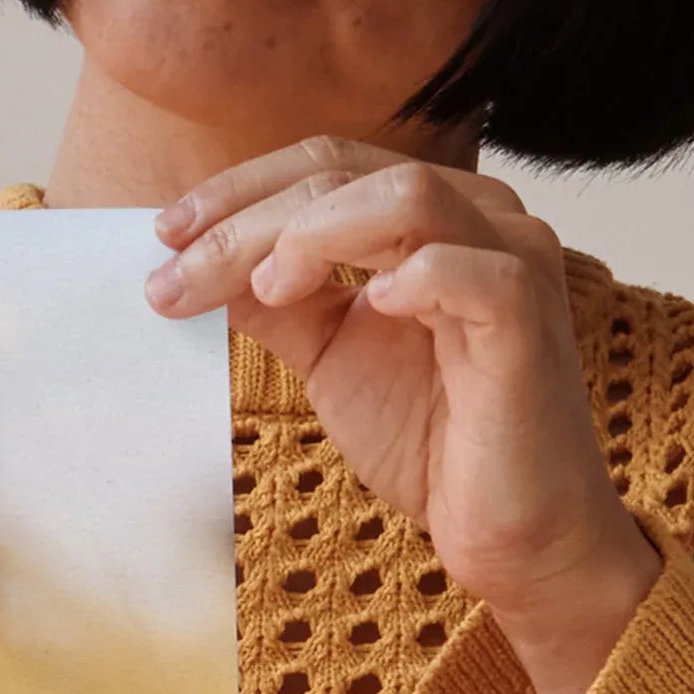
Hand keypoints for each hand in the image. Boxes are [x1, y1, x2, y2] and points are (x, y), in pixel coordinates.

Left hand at [144, 140, 662, 693]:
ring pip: (407, 196)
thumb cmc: (429, 436)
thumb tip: (194, 264)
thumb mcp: (327, 354)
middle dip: (247, 221)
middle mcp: (479, 218)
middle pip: (348, 174)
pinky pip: (473, 271)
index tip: (165, 236)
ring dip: (313, 232)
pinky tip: (366, 307)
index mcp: (431, 215)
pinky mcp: (528, 321)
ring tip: (267, 289)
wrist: (503, 529)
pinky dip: (410, 278)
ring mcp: (512, 261)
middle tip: (175, 277)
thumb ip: (274, 302)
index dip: (240, 189)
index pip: (326, 164)